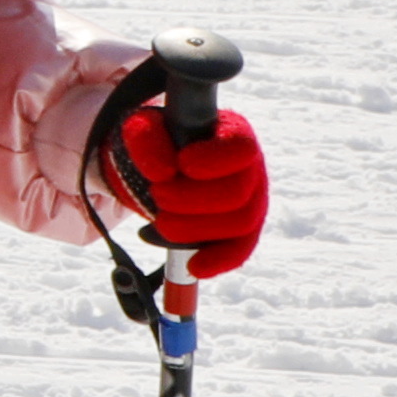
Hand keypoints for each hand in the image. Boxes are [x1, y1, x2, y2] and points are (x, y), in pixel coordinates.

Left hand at [96, 92, 270, 276]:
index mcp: (233, 134)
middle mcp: (251, 169)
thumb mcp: (144, 129)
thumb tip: (164, 171)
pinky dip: (218, 261)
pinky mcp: (242, 231)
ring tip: (161, 220)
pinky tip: (196, 266)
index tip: (183, 163)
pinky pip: (240, 250)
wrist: (161, 165)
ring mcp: (252, 202)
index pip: (240, 148)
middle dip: (190, 200)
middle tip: (157, 194)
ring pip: (238, 224)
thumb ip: (147, 138)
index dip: (214, 160)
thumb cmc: (160, 141)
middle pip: (236, 193)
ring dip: (193, 228)